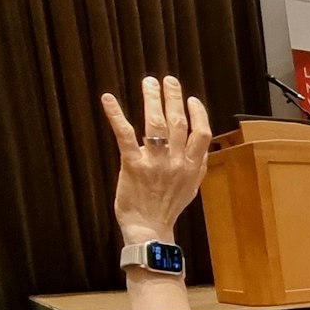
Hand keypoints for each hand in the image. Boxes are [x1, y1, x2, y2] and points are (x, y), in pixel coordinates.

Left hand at [103, 76, 211, 245]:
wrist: (150, 228)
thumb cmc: (167, 208)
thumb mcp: (191, 187)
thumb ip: (196, 165)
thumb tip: (200, 147)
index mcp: (193, 167)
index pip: (201, 133)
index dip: (198, 113)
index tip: (191, 99)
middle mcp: (177, 162)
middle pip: (179, 122)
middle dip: (174, 98)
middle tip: (169, 80)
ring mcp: (155, 162)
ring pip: (157, 124)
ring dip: (152, 99)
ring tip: (149, 82)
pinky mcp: (132, 165)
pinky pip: (125, 135)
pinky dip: (116, 114)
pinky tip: (108, 99)